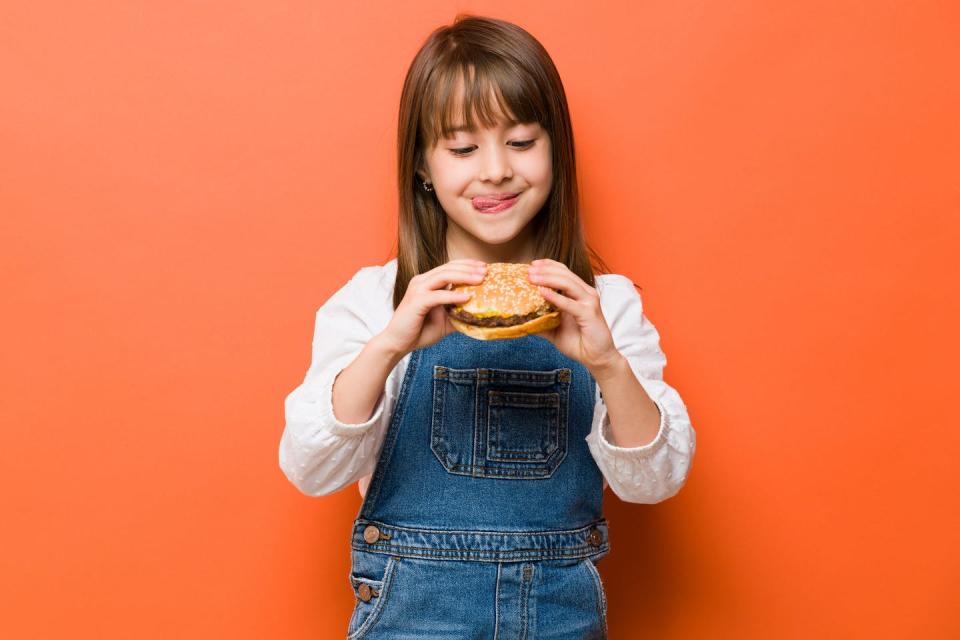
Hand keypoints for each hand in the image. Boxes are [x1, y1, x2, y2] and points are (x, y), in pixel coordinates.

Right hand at [378, 259, 486, 355]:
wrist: (398, 343)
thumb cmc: (420, 331)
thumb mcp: (445, 320)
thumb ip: (459, 312)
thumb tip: (481, 313)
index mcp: (427, 282)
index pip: (449, 267)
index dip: (467, 265)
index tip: (485, 267)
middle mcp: (421, 281)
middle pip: (449, 268)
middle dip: (470, 268)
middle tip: (487, 271)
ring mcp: (418, 290)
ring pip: (444, 276)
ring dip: (464, 276)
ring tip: (481, 279)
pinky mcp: (416, 301)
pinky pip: (438, 295)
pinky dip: (454, 295)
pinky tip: (468, 297)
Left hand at [526, 259, 621, 373]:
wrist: (596, 358)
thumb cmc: (578, 342)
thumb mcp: (553, 329)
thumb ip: (540, 321)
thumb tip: (519, 319)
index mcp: (579, 293)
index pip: (564, 272)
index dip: (548, 265)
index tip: (531, 265)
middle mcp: (585, 293)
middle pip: (564, 274)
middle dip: (544, 270)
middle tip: (528, 271)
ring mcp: (589, 302)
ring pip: (567, 283)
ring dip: (548, 279)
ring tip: (532, 278)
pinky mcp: (590, 314)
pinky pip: (570, 303)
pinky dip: (556, 297)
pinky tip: (542, 292)